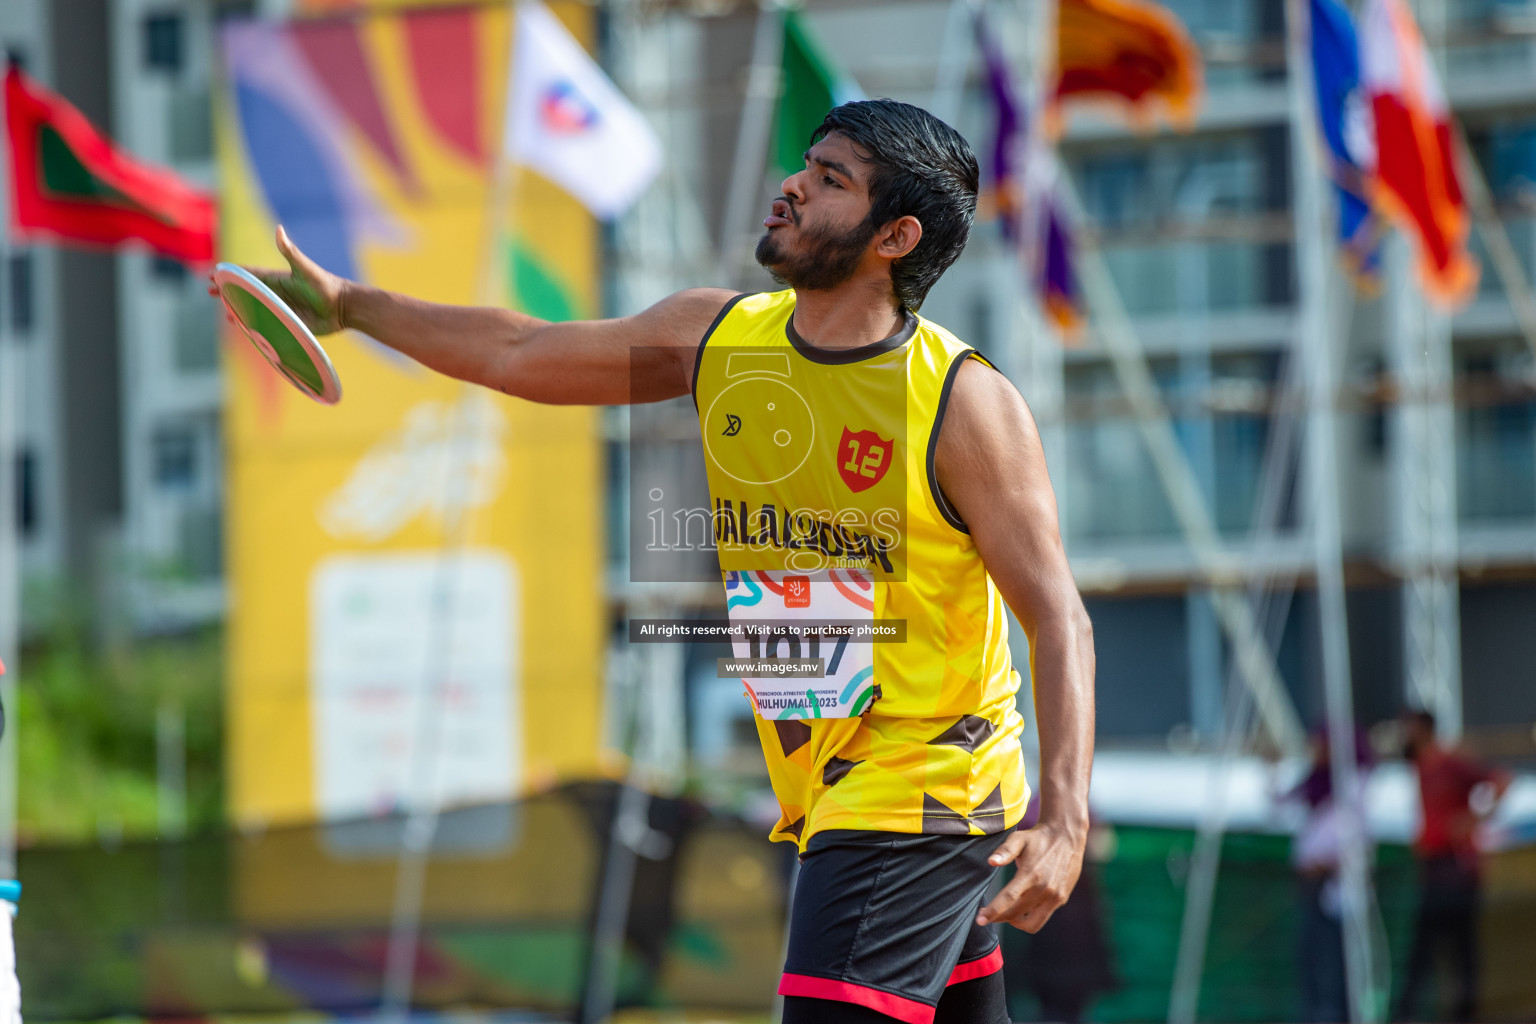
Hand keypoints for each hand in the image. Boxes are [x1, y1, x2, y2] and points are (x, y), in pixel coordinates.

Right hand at [209, 225, 347, 335]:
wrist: (344, 308)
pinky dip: (252, 325)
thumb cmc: (325, 286)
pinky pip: (265, 325)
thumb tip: (279, 229)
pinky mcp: (287, 323)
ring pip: (253, 309)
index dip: (231, 274)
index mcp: (277, 279)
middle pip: (246, 292)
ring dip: (237, 309)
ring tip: (224, 311)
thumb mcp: (305, 269)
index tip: (213, 273)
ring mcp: (281, 309)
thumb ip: (290, 252)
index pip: (248, 275)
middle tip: (210, 292)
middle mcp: (276, 294)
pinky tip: (242, 327)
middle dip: (228, 291)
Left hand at [975, 819, 1085, 932]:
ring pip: (1032, 924)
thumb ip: (1005, 851)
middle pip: (1016, 914)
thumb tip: (991, 861)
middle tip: (987, 915)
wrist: (1066, 836)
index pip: (1008, 898)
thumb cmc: (1038, 838)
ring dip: (1016, 923)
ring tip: (1006, 914)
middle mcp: (1044, 888)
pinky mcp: (1061, 899)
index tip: (980, 920)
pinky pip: (1043, 916)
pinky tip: (1023, 905)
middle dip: (999, 917)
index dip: (993, 912)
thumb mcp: (1019, 839)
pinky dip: (1030, 916)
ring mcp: (1055, 896)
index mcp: (1031, 874)